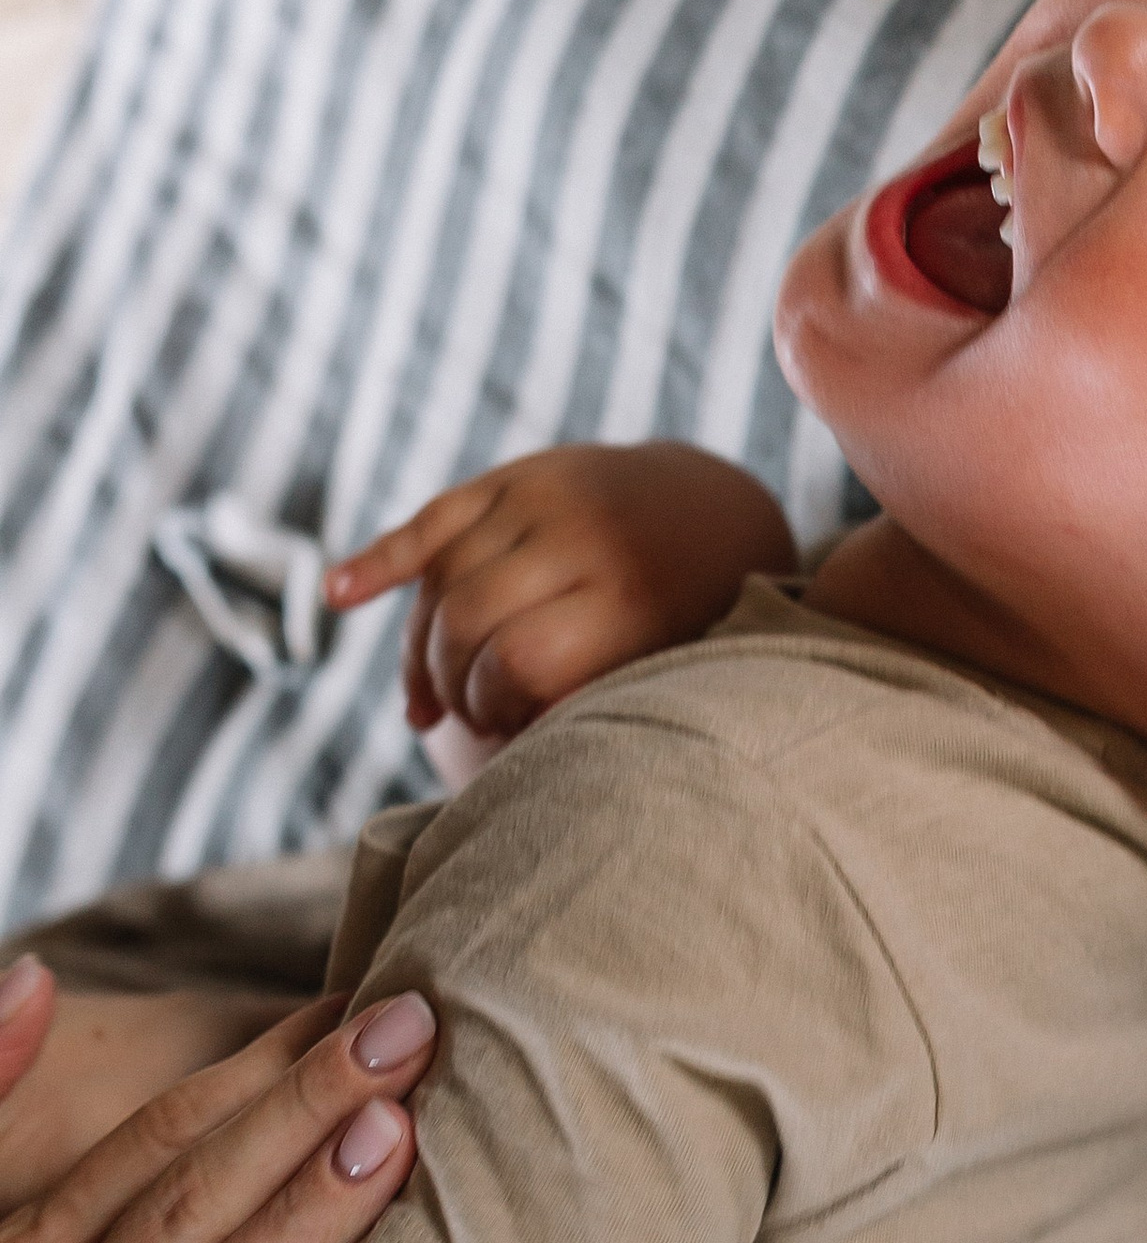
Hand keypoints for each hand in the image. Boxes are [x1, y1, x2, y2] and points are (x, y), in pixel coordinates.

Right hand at [326, 442, 796, 748]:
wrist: (715, 512)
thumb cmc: (684, 625)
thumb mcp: (668, 669)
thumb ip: (593, 705)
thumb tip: (508, 765)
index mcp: (629, 596)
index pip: (517, 662)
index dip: (495, 708)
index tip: (506, 734)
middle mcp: (583, 537)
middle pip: (467, 619)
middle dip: (454, 683)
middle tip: (468, 722)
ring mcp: (544, 495)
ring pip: (442, 578)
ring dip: (422, 649)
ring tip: (433, 702)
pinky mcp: (515, 477)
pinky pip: (431, 522)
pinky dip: (380, 560)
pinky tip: (335, 595)